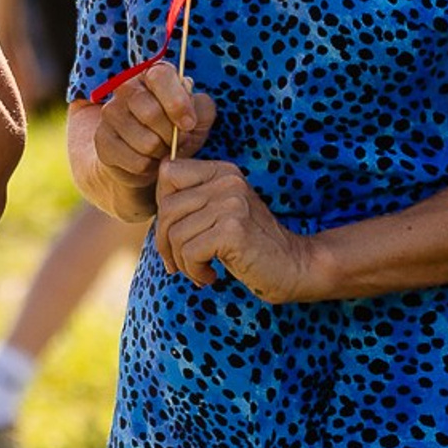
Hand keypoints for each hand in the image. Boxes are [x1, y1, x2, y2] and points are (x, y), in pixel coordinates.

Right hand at [89, 65, 217, 208]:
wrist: (148, 157)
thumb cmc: (176, 130)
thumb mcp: (197, 118)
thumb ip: (202, 109)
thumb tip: (192, 109)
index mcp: (151, 74)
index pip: (160, 76)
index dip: (177, 102)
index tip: (189, 124)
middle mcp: (126, 88)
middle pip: (151, 112)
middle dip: (172, 134)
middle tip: (178, 141)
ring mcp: (110, 113)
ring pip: (146, 141)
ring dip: (161, 152)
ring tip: (163, 150)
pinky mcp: (103, 140)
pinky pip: (136, 161)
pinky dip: (149, 167)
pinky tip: (149, 160)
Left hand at [155, 156, 321, 301]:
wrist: (294, 266)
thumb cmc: (250, 246)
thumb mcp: (220, 214)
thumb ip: (191, 203)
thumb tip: (153, 208)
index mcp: (222, 171)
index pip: (168, 173)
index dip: (162, 205)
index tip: (176, 231)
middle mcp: (227, 180)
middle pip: (166, 208)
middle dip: (165, 242)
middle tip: (180, 263)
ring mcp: (231, 203)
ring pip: (174, 233)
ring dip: (182, 262)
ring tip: (201, 270)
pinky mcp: (233, 229)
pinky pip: (189, 252)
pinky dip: (195, 271)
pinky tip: (211, 276)